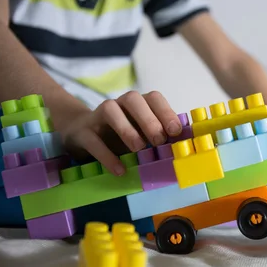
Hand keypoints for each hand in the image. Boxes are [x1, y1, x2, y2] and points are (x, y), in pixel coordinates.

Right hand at [60, 91, 181, 174]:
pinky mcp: (83, 131)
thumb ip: (159, 134)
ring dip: (127, 129)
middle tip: (159, 141)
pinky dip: (107, 155)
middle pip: (133, 99)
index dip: (166, 112)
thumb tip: (185, 145)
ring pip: (111, 111)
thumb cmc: (122, 133)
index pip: (154, 98)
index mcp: (138, 103)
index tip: (175, 132)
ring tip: (138, 149)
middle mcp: (119, 103)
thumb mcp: (141, 132)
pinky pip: (93, 140)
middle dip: (149, 119)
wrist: (81, 132)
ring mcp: (98, 114)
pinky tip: (120, 169)